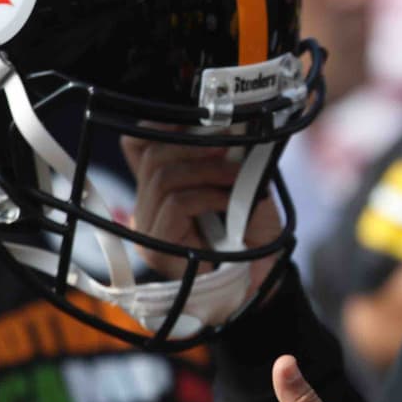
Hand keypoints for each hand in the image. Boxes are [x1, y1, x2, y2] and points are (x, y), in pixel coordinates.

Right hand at [120, 131, 281, 294]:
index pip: (138, 146)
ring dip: (210, 171)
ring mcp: (148, 231)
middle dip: (196, 145)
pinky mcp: (157, 249)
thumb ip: (230, 162)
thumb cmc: (254, 238)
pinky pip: (177, 204)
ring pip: (164, 178)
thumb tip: (227, 128)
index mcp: (161, 190)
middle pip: (152, 157)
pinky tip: (232, 203)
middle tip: (231, 148)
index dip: (162, 126)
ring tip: (239, 180)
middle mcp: (146, 209)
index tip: (199, 120)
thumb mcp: (246, 189)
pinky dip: (210, 195)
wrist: (263, 281)